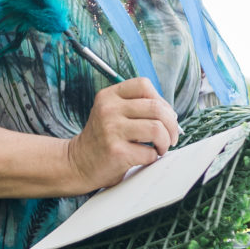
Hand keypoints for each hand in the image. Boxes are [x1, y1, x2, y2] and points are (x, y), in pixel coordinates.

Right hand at [63, 78, 178, 191]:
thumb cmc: (102, 139)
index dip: (161, 100)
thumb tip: (171, 114)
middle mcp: (109, 109)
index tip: (164, 115)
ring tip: (161, 147)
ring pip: (157, 129)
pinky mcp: (117, 151)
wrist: (78, 163)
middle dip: (171, 125)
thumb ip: (136, 107)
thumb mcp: (111, 113)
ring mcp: (111, 130)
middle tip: (171, 136)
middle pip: (156, 108)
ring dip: (165, 141)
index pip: (144, 85)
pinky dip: (153, 157)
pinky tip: (145, 157)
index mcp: (109, 96)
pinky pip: (149, 152)